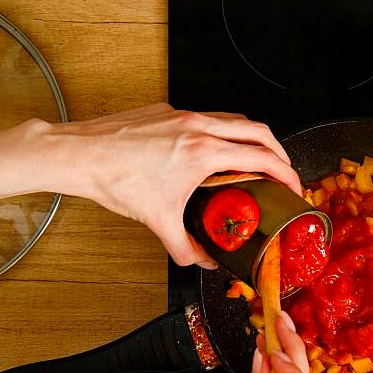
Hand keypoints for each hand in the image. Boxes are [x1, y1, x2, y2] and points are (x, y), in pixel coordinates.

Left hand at [0, 103, 300, 266]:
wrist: (79, 153)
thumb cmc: (115, 180)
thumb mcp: (158, 221)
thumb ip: (186, 247)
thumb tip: (205, 261)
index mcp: (202, 152)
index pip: (261, 157)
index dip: (286, 172)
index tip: (293, 186)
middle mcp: (197, 126)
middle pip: (257, 129)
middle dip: (278, 149)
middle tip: (284, 169)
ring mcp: (182, 115)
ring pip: (233, 119)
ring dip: (250, 138)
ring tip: (254, 159)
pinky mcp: (166, 111)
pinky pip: (206, 118)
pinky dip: (221, 134)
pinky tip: (212, 155)